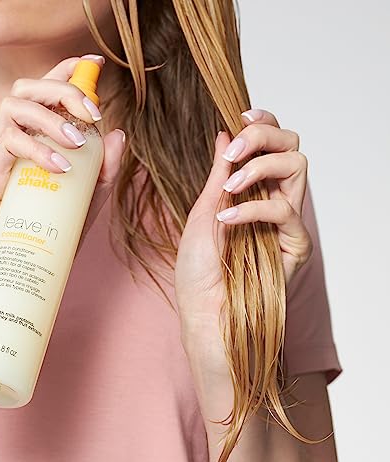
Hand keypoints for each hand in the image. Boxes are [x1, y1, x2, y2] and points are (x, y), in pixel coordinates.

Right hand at [0, 55, 124, 292]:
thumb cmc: (46, 239)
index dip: (65, 72)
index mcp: (33, 144)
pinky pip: (3, 146)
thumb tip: (120, 135)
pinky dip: (36, 149)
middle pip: (26, 90)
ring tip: (78, 143)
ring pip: (12, 109)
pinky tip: (61, 167)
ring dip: (49, 118)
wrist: (11, 275)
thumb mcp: (85, 203)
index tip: (92, 64)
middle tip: (92, 113)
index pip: (44, 94)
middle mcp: (11, 144)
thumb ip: (102, 173)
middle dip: (62, 90)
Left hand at [174, 109, 311, 376]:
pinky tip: (228, 218)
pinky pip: (285, 211)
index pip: (270, 146)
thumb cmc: (198, 270)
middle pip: (292, 147)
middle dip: (264, 136)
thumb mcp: (202, 212)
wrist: (204, 313)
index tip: (242, 113)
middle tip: (236, 151)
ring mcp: (285, 223)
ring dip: (261, 166)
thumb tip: (224, 135)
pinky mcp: (294, 246)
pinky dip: (254, 208)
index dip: (264, 123)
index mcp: (251, 192)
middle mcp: (273, 201)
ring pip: (298, 167)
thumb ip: (219, 175)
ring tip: (231, 186)